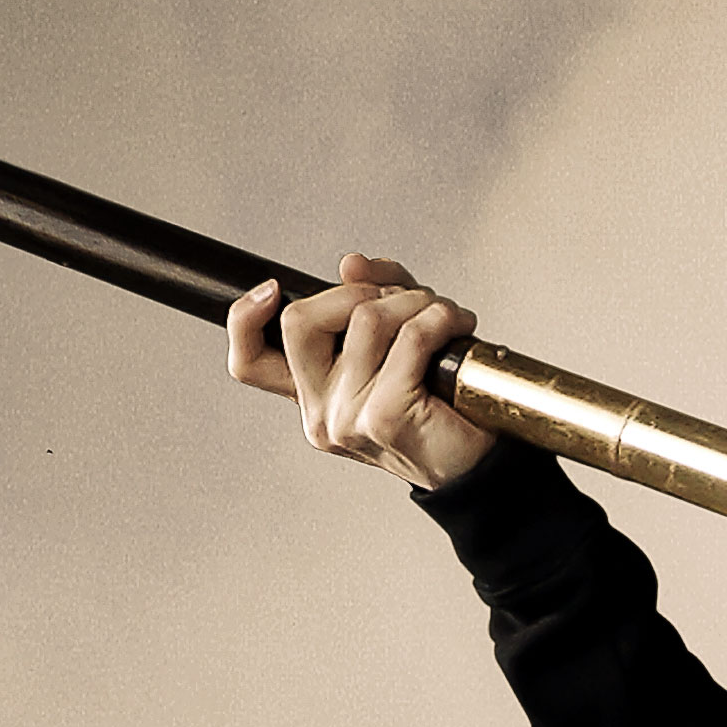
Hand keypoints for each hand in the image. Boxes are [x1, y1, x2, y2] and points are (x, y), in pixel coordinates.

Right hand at [224, 253, 505, 491]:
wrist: (482, 462)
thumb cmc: (441, 401)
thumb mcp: (397, 335)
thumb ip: (371, 295)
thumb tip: (350, 264)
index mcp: (311, 395)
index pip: (248, 361)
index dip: (244, 319)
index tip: (271, 288)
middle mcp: (319, 412)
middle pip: (300, 321)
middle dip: (358, 292)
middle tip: (404, 302)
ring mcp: (346, 420)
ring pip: (365, 319)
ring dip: (415, 301)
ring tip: (443, 315)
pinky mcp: (384, 418)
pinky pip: (410, 338)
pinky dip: (441, 319)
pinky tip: (457, 327)